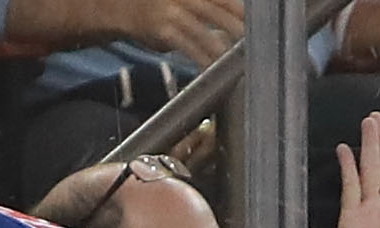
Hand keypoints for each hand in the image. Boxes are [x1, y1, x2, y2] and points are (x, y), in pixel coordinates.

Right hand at [112, 0, 244, 66]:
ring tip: (235, 60)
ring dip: (221, 47)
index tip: (258, 25)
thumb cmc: (158, 7)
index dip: (241, 11)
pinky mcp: (164, 30)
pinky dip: (201, 58)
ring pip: (204, 30)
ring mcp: (174, 11)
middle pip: (218, 10)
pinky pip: (187, 46)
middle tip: (255, 44)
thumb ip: (205, 11)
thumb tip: (231, 29)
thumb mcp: (183, 2)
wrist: (122, 8)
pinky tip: (211, 68)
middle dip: (238, 27)